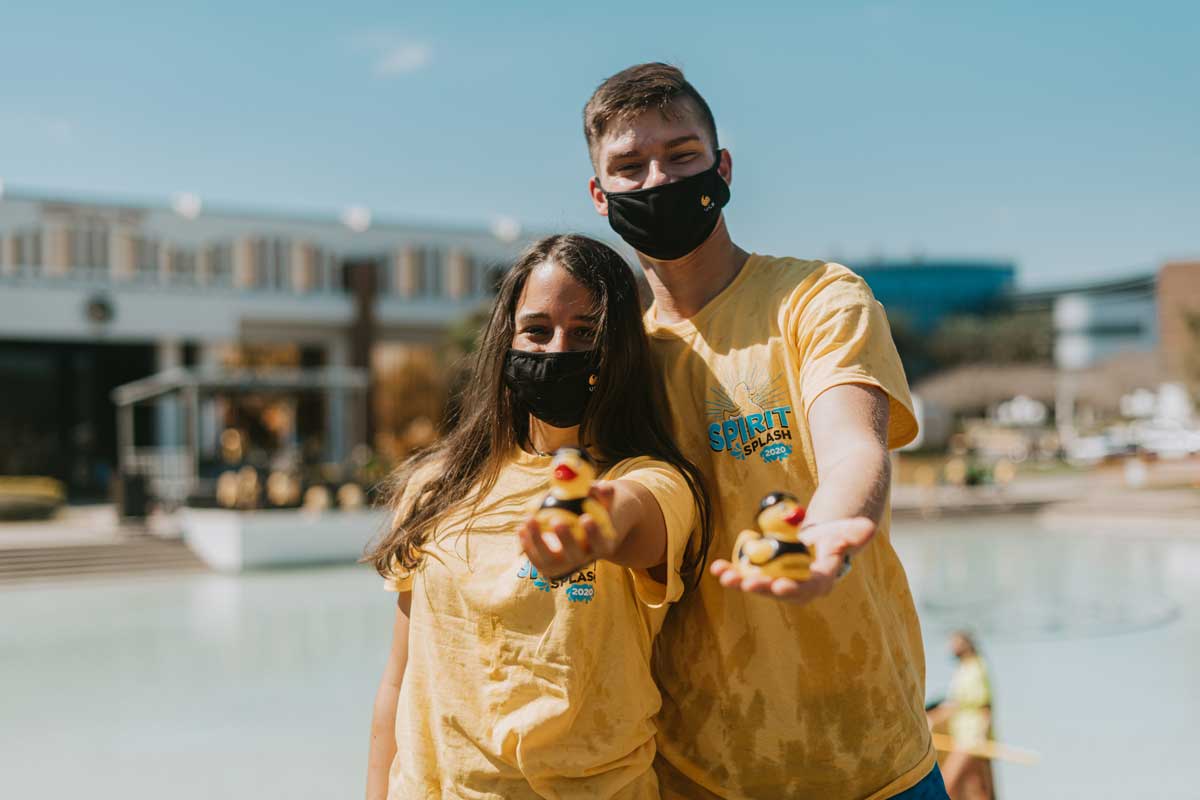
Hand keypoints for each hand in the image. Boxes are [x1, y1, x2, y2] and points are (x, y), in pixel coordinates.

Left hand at [517, 483, 618, 579]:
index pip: (600, 542)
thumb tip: (593, 486)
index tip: (586, 517)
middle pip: (575, 554)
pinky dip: (527, 543)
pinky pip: (535, 558)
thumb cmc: (594, 513)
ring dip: (538, 540)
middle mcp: (583, 560)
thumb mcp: (603, 504)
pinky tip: (521, 528)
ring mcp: (564, 566)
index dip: (594, 533)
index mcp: (601, 546)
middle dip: (565, 539)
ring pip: (549, 558)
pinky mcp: (548, 568)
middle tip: (557, 520)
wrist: (582, 536)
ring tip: (530, 519)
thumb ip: (603, 494)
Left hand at [709, 516, 875, 604]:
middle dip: (761, 588)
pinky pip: (745, 572)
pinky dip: (731, 569)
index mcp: (820, 579)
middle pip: (778, 590)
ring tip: (723, 575)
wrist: (821, 534)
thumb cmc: (836, 532)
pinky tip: (716, 567)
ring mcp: (778, 579)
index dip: (794, 589)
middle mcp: (798, 585)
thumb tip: (866, 530)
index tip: (780, 587)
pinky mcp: (763, 572)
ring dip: (739, 581)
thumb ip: (855, 533)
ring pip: (757, 583)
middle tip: (746, 582)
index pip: (809, 588)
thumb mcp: (848, 530)